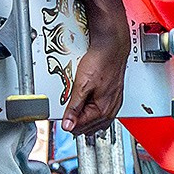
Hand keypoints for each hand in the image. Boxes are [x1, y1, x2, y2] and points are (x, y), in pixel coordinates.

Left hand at [63, 0, 129, 134]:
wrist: (112, 46)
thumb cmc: (100, 61)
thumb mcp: (82, 85)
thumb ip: (74, 107)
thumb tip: (67, 124)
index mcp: (102, 110)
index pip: (81, 126)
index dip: (68, 123)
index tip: (60, 119)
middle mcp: (110, 110)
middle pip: (89, 127)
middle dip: (76, 123)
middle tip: (65, 115)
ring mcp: (114, 104)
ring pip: (97, 122)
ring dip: (85, 120)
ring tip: (74, 113)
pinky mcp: (114, 97)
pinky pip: (102, 113)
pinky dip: (93, 113)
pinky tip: (87, 108)